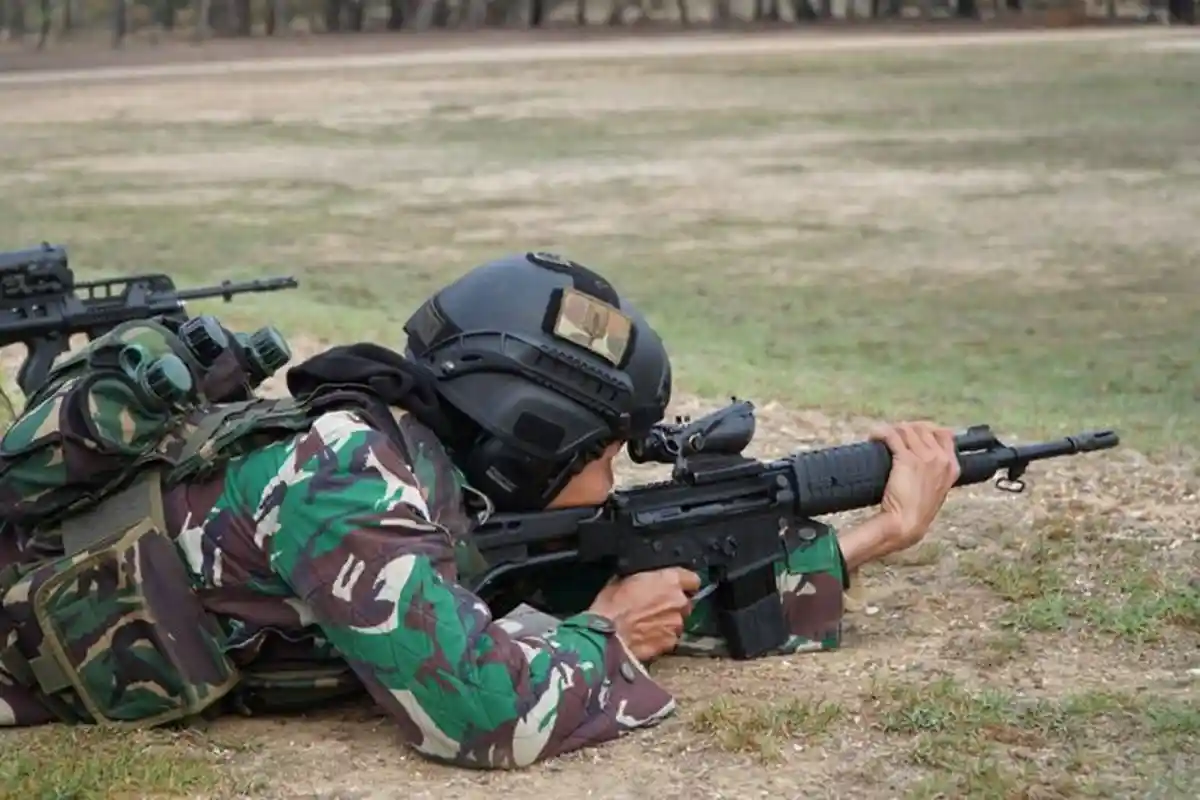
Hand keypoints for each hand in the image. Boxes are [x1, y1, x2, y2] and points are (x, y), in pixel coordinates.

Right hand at [587, 567, 701, 661]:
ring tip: (647, 624)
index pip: (693, 579)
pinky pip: (670, 638)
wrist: (606, 636)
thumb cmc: (611, 606)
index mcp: (670, 580)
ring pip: (677, 621)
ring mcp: (676, 624)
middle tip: (654, 607)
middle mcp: (678, 601)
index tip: (676, 587)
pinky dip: (661, 637)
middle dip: (673, 605)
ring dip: (667, 622)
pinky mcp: (670, 643)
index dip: (684, 584)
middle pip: (685, 602)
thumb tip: (644, 581)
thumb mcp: (623, 579)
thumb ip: (644, 579)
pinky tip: (646, 637)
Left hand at [869, 421, 960, 553]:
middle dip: (904, 428)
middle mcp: (941, 459)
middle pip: (922, 428)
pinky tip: (874, 436)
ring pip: (906, 429)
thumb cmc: (917, 512)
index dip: (925, 429)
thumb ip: (933, 475)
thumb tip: (919, 463)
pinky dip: (880, 432)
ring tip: (879, 436)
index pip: (944, 434)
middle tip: (890, 435)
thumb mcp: (934, 491)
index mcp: (952, 467)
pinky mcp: (906, 459)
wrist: (907, 525)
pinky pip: (892, 435)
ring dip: (891, 429)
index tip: (911, 432)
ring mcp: (925, 457)